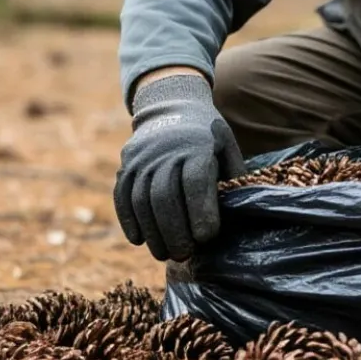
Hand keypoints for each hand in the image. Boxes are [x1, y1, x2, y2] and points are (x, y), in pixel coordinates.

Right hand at [113, 73, 246, 261]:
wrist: (172, 104)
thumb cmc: (207, 135)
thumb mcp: (227, 146)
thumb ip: (233, 176)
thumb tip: (238, 213)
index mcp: (197, 146)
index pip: (195, 182)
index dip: (200, 212)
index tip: (207, 237)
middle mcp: (166, 151)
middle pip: (165, 196)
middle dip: (174, 231)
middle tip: (183, 255)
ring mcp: (142, 157)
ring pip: (141, 199)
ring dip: (152, 232)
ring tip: (164, 254)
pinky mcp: (126, 164)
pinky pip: (122, 195)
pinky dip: (128, 219)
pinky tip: (138, 240)